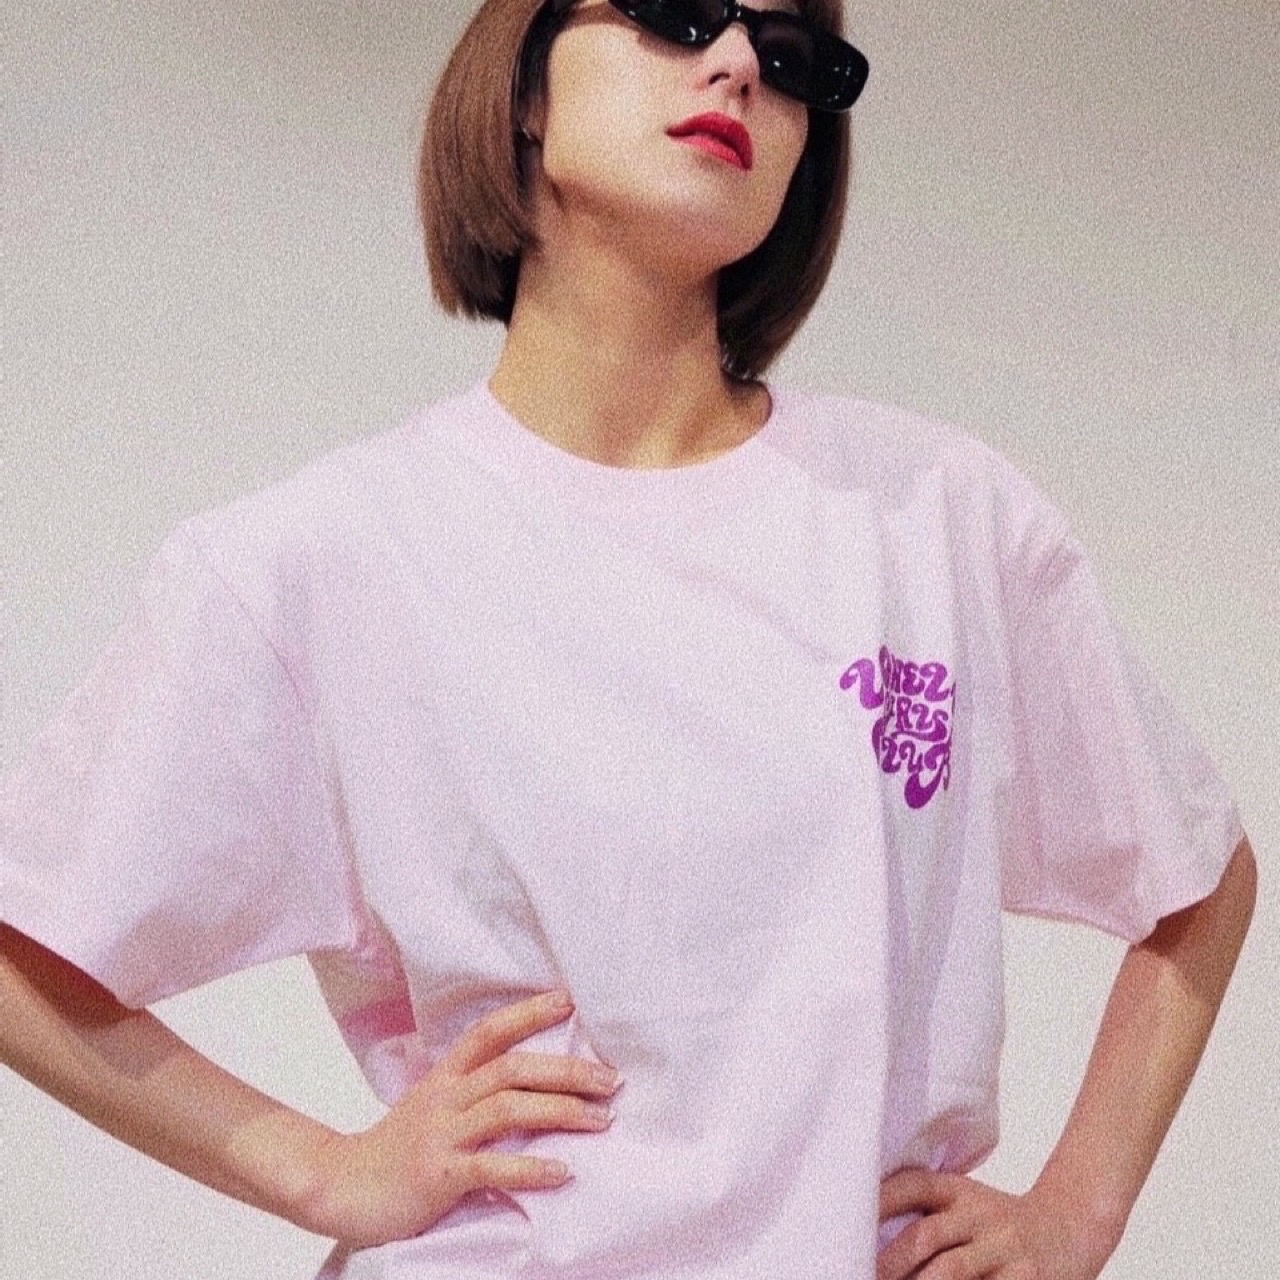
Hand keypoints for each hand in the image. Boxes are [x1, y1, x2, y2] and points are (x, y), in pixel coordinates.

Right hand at [303, 990, 618, 1247]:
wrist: (342, 1188)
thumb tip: (532, 1081)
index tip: (569, 1000)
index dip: (529, 1012)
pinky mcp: (438, 1176)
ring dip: (561, 1111)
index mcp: (446, 1077)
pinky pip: (491, 1167)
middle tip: (611, 1078)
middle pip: (511, 1067)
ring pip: (507, 1108)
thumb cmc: (398, 1149)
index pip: (490, 1032)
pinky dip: (531, 1168)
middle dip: (566, 1070)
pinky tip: (563, 1172)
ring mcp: (441, 1135)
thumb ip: (473, 1090)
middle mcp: (446, 1098)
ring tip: (602, 1120)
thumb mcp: (434, 1106)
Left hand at [877, 1168, 1114, 1279]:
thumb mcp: (966, 1204)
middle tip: (860, 1273)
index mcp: (959, 1192)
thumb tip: (867, 1237)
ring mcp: (1004, 1250)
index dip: (881, 1198)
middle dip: (890, 1260)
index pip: (914, 1185)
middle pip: (927, 1235)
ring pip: (951, 1272)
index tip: (849, 1215)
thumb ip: (928, 1214)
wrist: (1071, 1227)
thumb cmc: (1001, 1224)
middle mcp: (979, 1216)